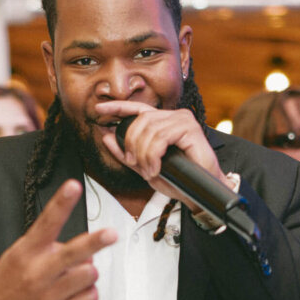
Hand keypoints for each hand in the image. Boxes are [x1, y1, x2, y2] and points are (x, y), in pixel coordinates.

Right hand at [0, 180, 116, 299]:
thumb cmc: (8, 281)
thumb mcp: (19, 255)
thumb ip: (50, 247)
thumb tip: (87, 251)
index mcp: (27, 252)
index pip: (47, 222)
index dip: (61, 203)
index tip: (73, 186)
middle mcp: (38, 272)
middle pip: (73, 252)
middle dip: (95, 241)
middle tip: (111, 234)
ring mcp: (49, 296)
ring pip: (89, 274)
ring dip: (89, 272)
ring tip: (74, 276)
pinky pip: (90, 298)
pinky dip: (89, 293)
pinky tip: (74, 293)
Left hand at [94, 101, 225, 208]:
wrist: (200, 192)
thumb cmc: (178, 179)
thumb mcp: (145, 166)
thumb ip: (126, 152)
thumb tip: (106, 137)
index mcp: (163, 121)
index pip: (137, 109)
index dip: (117, 107)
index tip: (98, 109)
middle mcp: (173, 116)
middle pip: (140, 120)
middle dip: (131, 144)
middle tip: (134, 164)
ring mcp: (183, 120)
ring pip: (149, 130)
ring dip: (143, 154)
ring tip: (148, 170)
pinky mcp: (191, 129)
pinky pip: (161, 138)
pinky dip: (154, 155)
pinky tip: (156, 168)